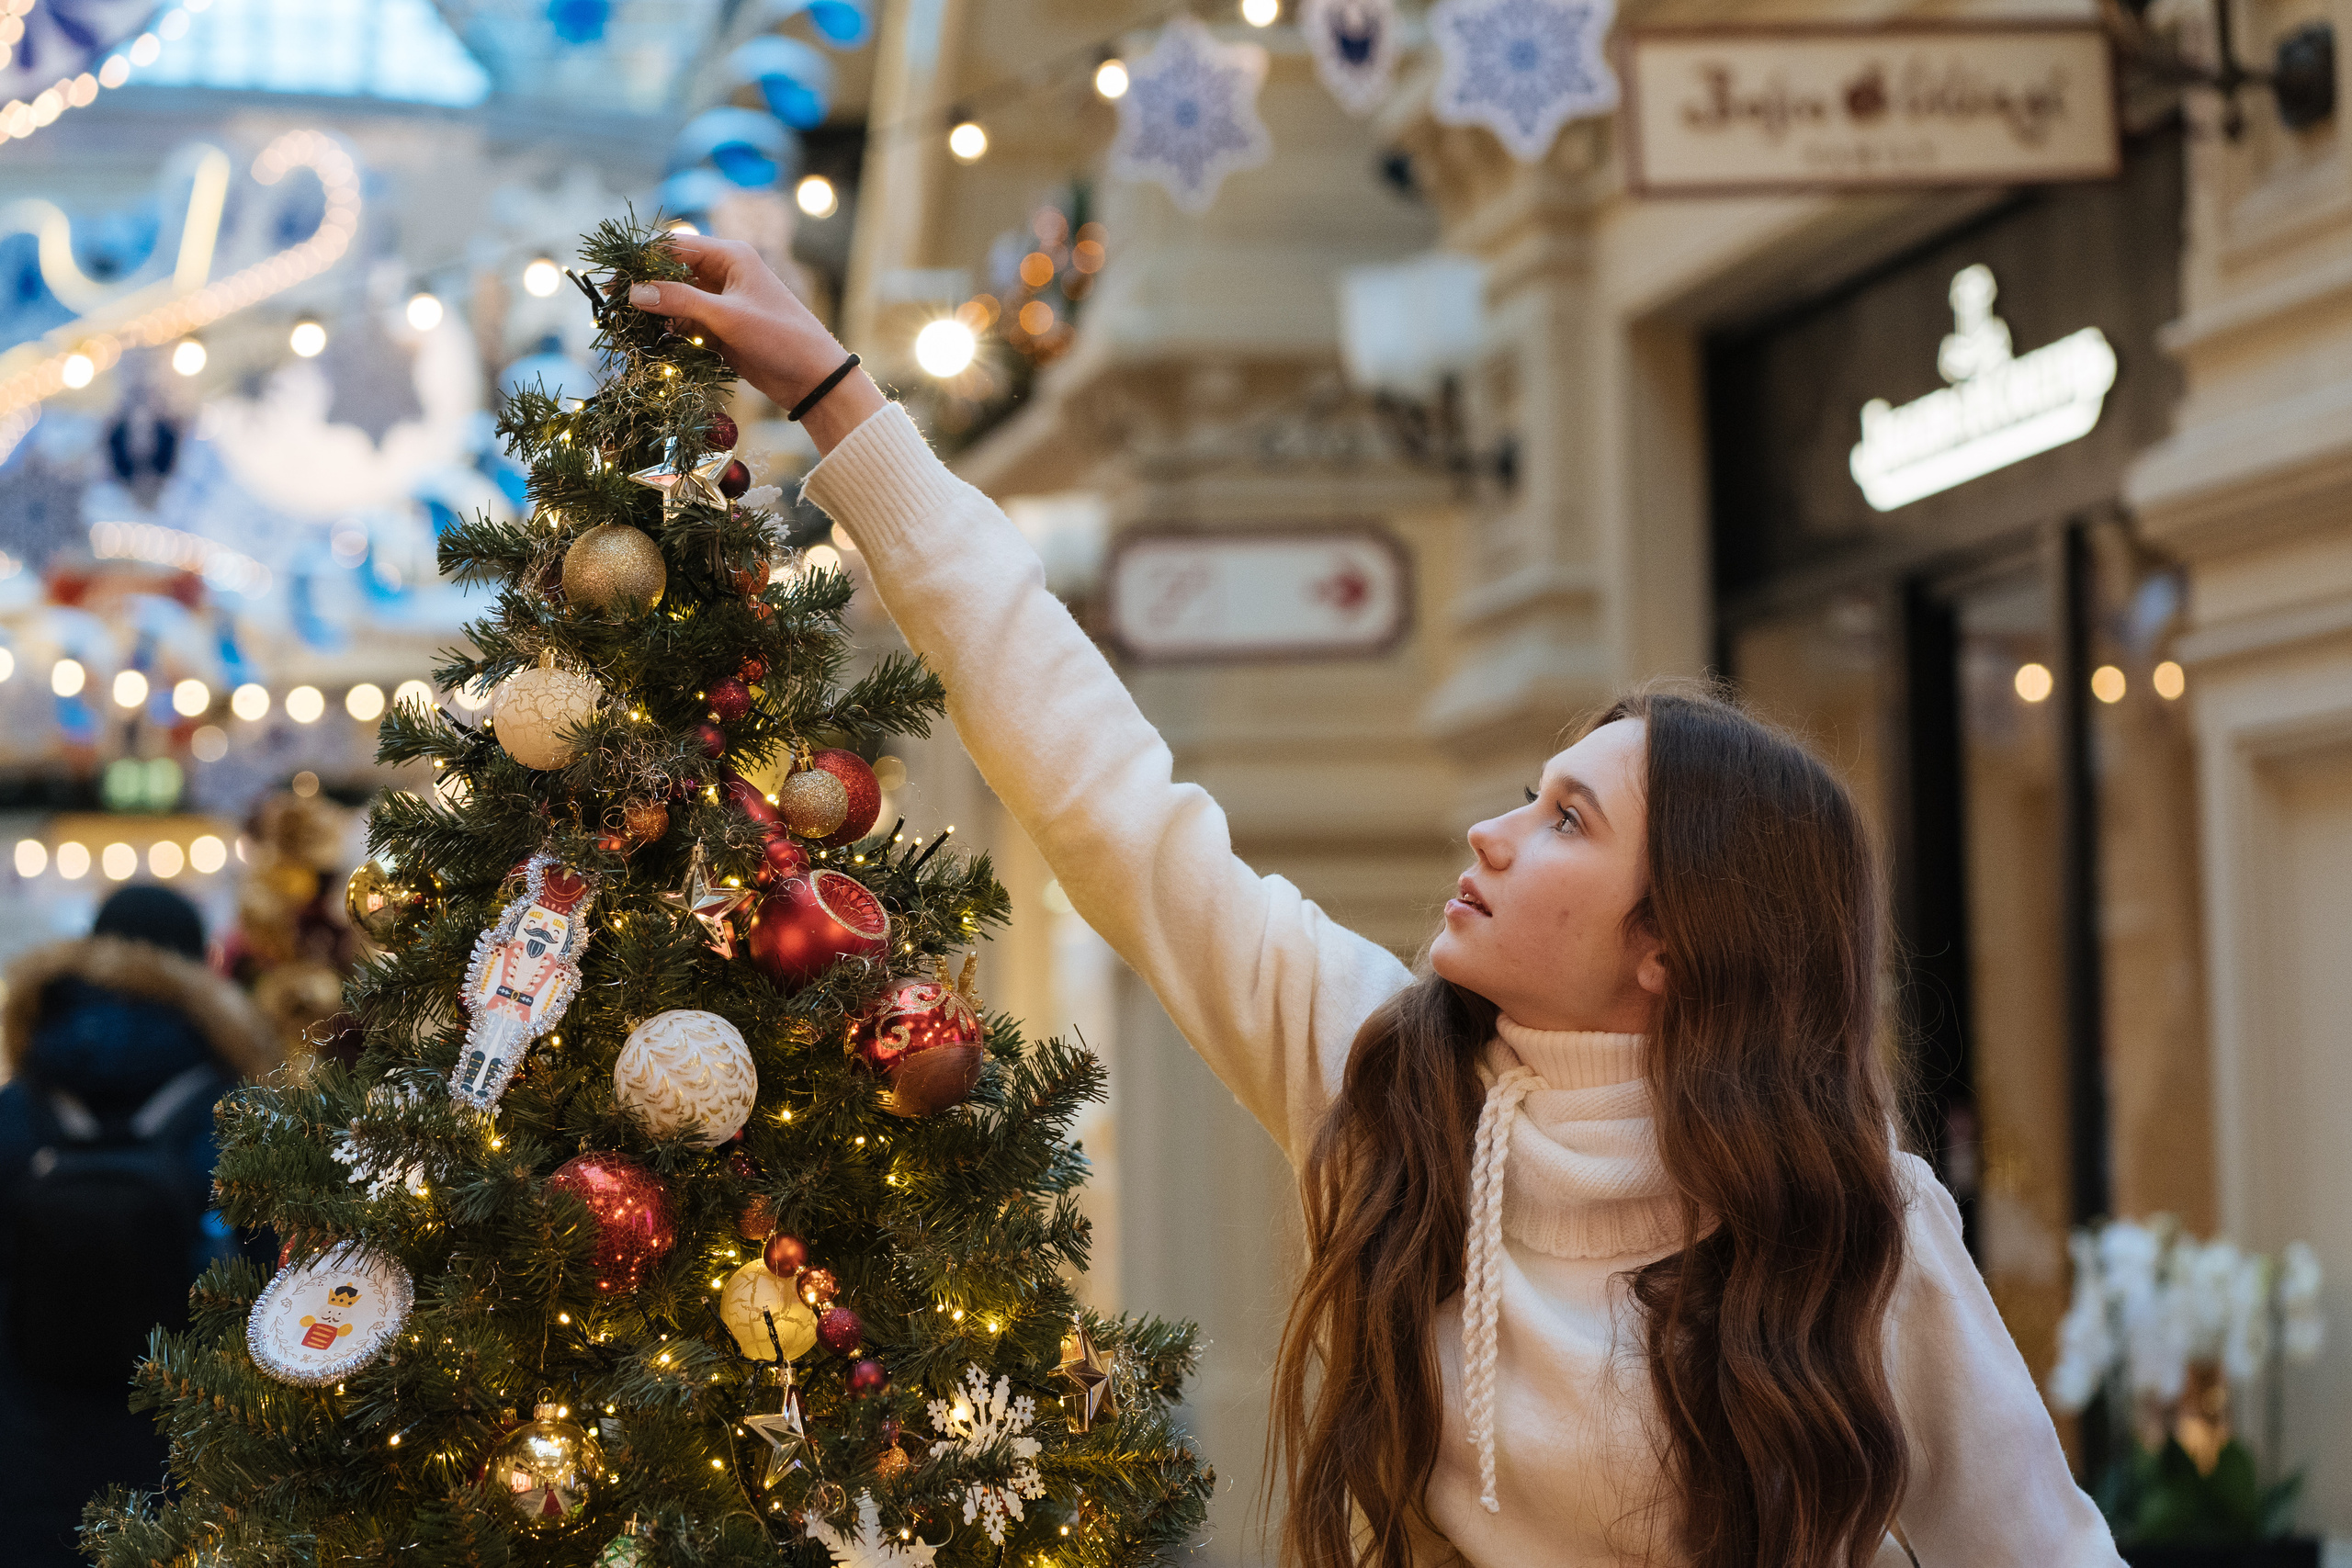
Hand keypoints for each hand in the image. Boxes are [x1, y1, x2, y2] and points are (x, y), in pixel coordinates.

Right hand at [627, 234, 886, 455]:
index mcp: (729, 256)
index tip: (611, 281)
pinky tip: (647, 342)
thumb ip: (680, 301)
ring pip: (674, 298)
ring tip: (623, 327)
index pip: (672, 247)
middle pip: (669, 271)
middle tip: (610, 305)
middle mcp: (723, 272)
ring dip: (652, 311)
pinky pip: (684, 322)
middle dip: (641, 287)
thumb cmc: (780, 338)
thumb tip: (633, 292)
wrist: (813, 379)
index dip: (638, 261)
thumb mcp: (728, 318)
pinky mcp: (719, 327)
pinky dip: (666, 330)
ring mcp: (720, 301)